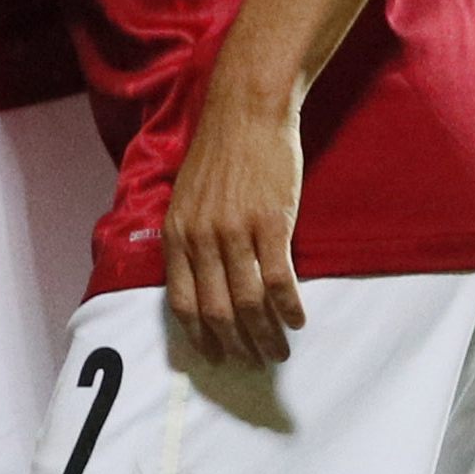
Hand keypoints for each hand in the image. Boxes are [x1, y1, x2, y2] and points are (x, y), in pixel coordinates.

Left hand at [162, 85, 306, 366]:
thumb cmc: (219, 154)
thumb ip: (189, 239)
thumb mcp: (187, 198)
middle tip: (254, 361)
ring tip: (279, 351)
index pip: (182, 301)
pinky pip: (279, 282)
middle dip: (236, 345)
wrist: (246, 112)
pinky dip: (289, 310)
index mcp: (176, 233)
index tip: (216, 356)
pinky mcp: (271, 224)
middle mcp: (201, 237)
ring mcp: (236, 232)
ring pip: (249, 303)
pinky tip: (298, 321)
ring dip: (266, 336)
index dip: (200, 336)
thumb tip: (201, 283)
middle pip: (216, 311)